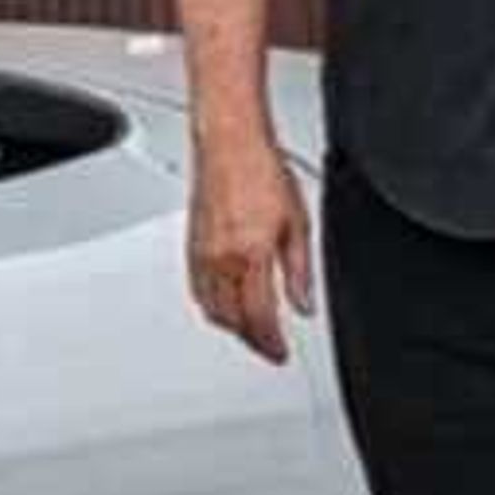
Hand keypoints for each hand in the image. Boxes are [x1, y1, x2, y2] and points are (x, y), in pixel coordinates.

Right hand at [187, 132, 316, 365]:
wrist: (230, 142)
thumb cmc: (262, 171)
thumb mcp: (298, 223)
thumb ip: (300, 270)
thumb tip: (303, 304)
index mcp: (251, 256)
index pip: (259, 318)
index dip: (271, 344)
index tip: (280, 352)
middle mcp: (221, 259)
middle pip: (231, 320)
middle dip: (250, 338)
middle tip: (268, 345)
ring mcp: (201, 252)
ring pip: (210, 308)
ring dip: (230, 324)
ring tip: (248, 328)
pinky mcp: (190, 243)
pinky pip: (197, 288)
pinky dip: (210, 303)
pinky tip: (223, 300)